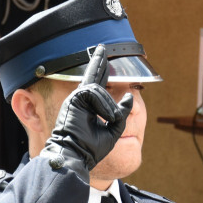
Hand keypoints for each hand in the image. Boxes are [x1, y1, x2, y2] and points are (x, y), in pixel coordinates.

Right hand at [40, 45, 132, 176]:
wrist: (76, 155)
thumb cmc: (90, 147)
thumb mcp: (113, 130)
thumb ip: (121, 113)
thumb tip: (128, 96)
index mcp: (88, 106)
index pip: (97, 84)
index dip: (102, 71)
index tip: (104, 59)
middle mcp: (81, 99)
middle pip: (92, 75)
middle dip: (98, 61)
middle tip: (102, 47)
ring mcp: (76, 98)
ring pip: (99, 88)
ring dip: (110, 106)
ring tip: (111, 120)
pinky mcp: (74, 99)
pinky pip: (94, 92)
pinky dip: (104, 105)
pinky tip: (106, 117)